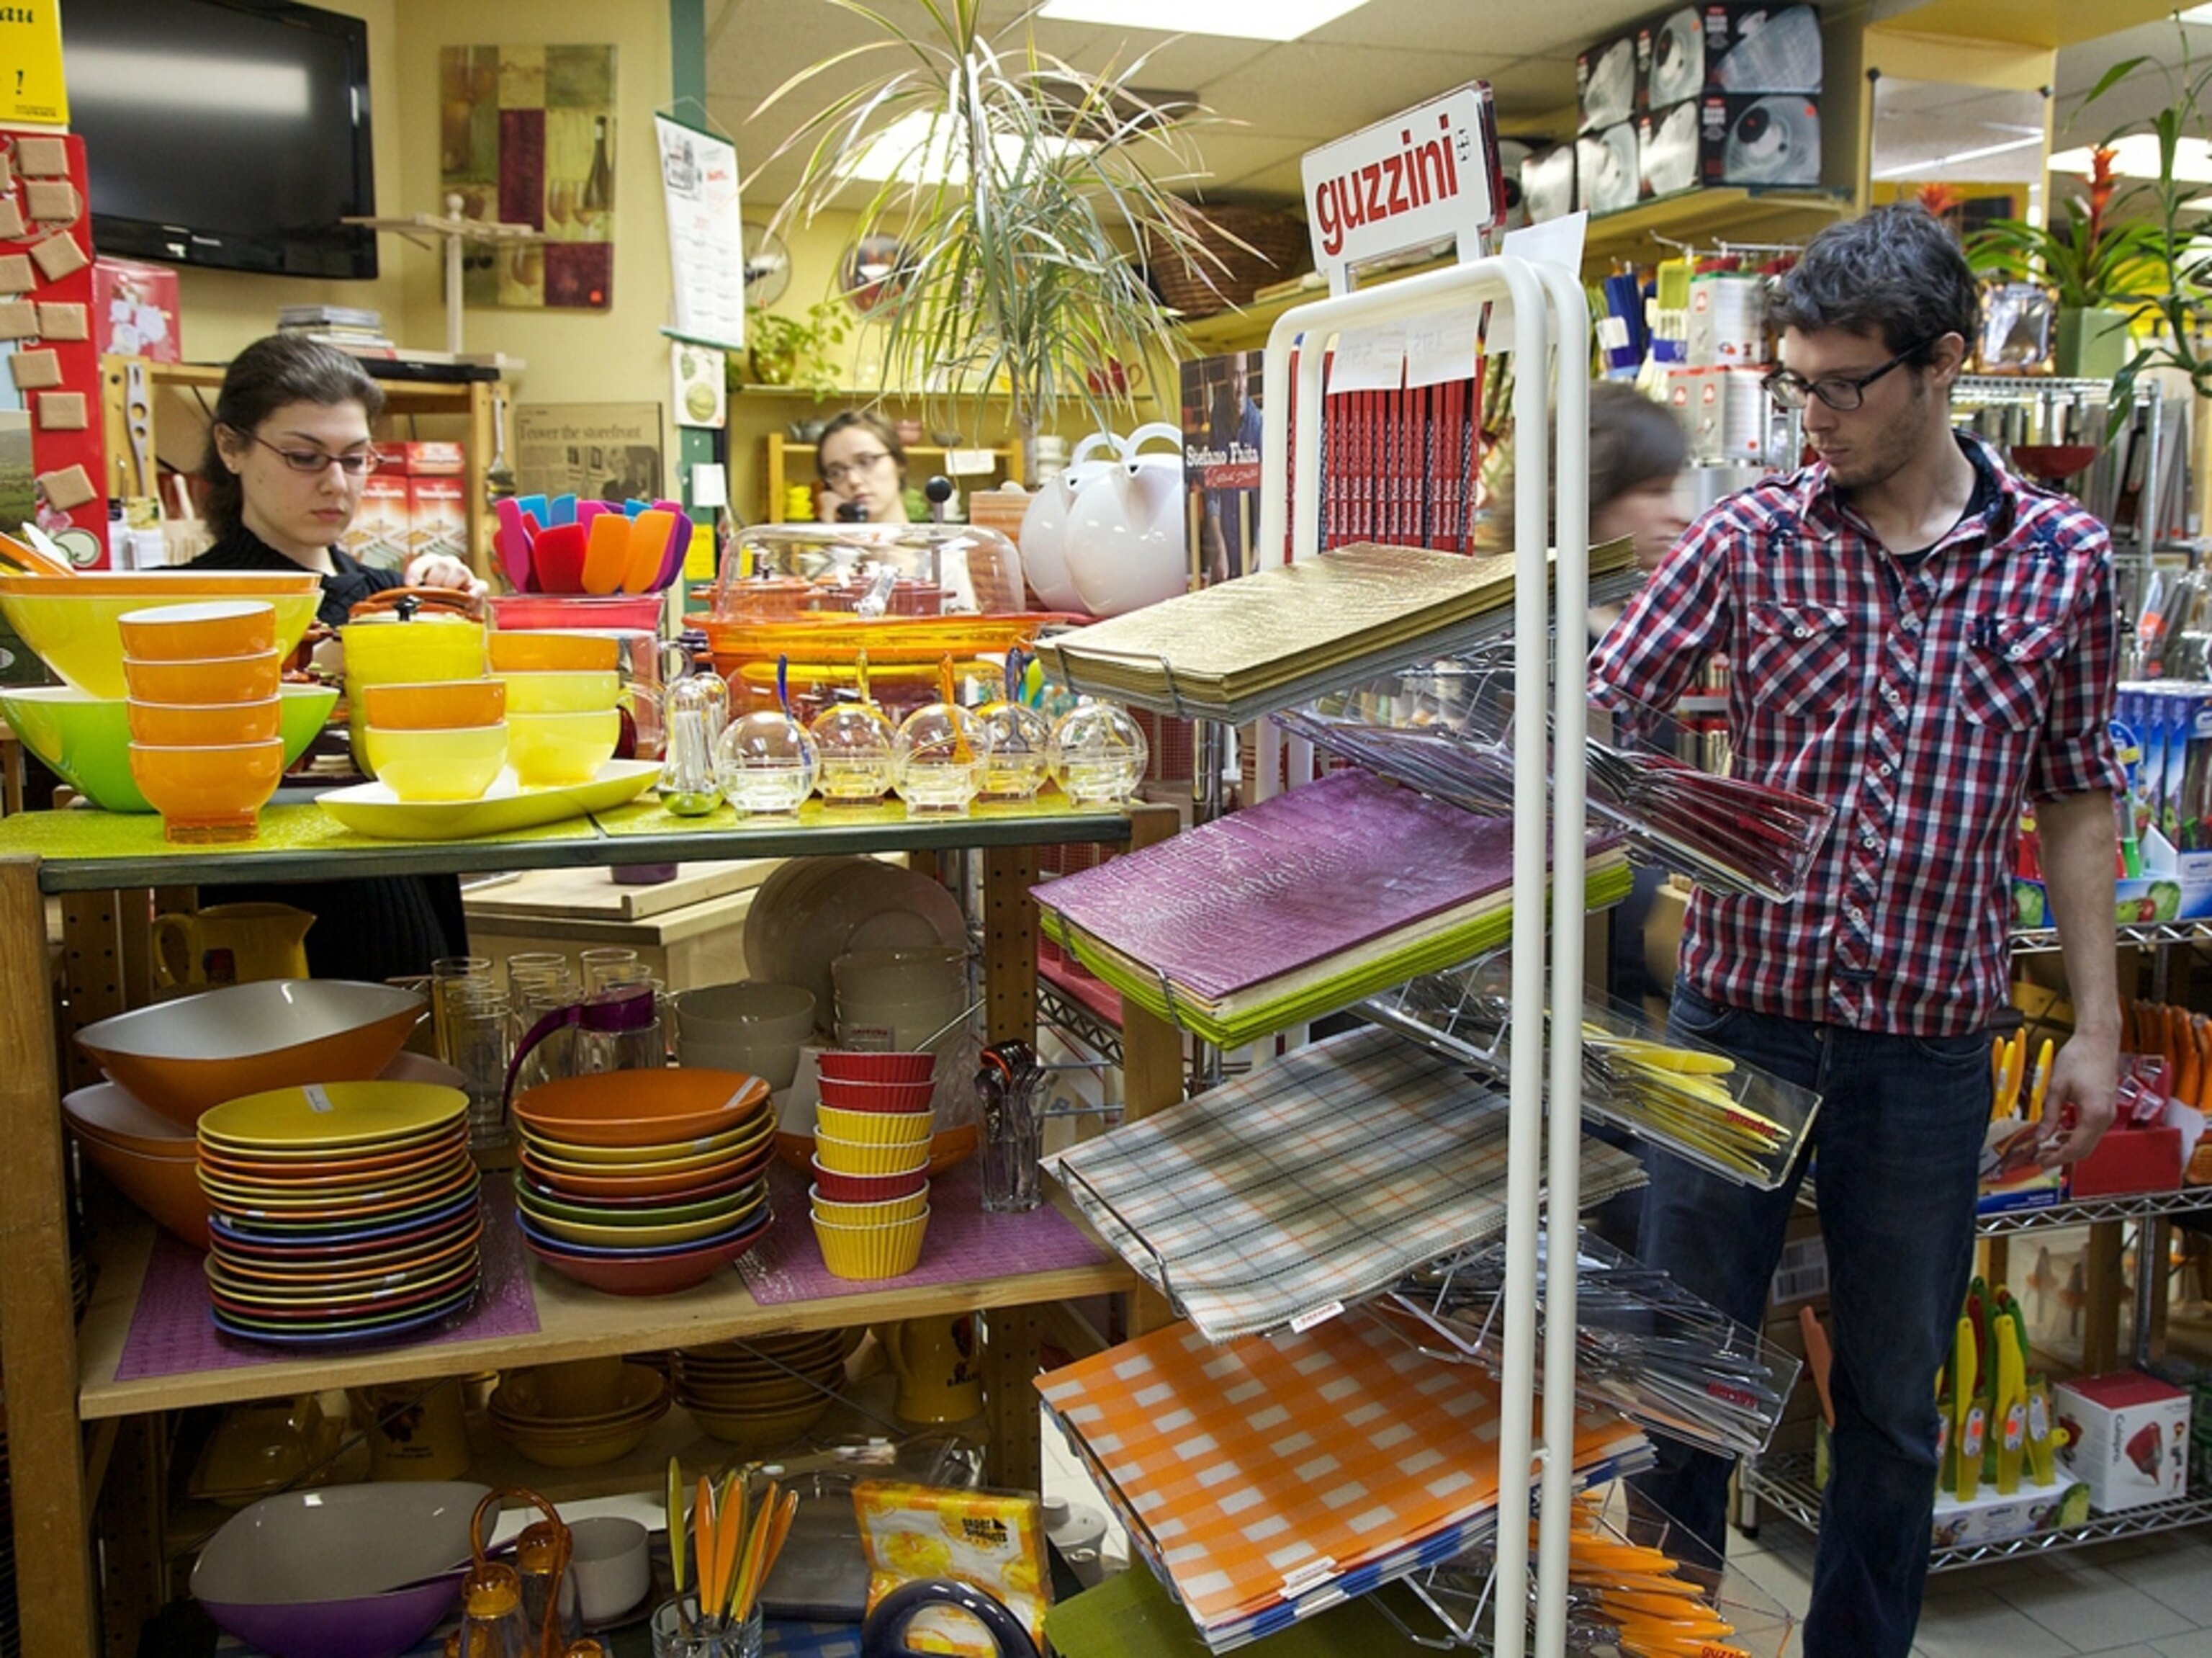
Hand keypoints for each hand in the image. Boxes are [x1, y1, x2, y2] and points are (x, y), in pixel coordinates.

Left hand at [403, 552, 487, 596]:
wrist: (447, 607)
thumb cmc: (432, 600)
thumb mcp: (419, 596)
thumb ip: (414, 596)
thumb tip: (407, 603)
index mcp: (432, 564)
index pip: (423, 563)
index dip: (415, 572)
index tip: (409, 585)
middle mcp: (449, 566)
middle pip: (443, 565)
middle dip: (435, 581)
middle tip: (431, 595)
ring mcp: (465, 575)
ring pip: (460, 571)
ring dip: (452, 585)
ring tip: (447, 599)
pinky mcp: (478, 587)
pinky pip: (481, 585)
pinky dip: (476, 590)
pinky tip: (470, 597)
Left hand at [2035, 1028, 2118, 1168]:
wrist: (2099, 1040)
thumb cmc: (2078, 1058)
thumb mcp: (2057, 1087)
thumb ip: (2050, 1115)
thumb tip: (2040, 1137)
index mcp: (2094, 1115)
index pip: (2076, 1147)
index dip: (2057, 1157)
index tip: (2040, 1162)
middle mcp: (2106, 1118)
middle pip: (2085, 1149)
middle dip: (2063, 1156)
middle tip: (2040, 1158)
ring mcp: (2109, 1114)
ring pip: (2090, 1142)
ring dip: (2069, 1147)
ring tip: (2046, 1147)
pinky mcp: (2106, 1108)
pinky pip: (2092, 1131)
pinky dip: (2077, 1137)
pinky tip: (2060, 1133)